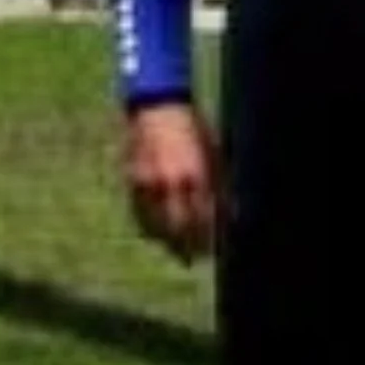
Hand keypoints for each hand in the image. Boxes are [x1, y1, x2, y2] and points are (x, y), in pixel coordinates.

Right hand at [123, 101, 219, 261]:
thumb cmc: (194, 129)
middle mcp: (172, 184)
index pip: (205, 220)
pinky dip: (150, 229)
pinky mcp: (133, 182)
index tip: (215, 251)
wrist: (158, 106)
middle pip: (181, 230)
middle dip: (190, 248)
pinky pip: (140, 216)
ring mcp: (149, 184)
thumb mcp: (215, 154)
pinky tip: (158, 236)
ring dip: (169, 244)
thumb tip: (231, 216)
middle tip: (197, 258)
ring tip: (179, 254)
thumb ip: (221, 187)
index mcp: (196, 176)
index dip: (210, 239)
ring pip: (158, 228)